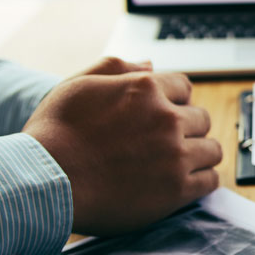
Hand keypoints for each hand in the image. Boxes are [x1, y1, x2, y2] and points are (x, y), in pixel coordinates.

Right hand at [23, 57, 222, 235]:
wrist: (42, 183)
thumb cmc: (53, 134)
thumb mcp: (78, 85)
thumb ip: (116, 68)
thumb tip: (150, 64)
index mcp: (145, 88)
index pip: (184, 88)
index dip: (175, 102)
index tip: (164, 116)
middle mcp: (166, 118)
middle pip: (202, 118)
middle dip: (187, 128)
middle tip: (166, 143)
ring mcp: (174, 155)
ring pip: (211, 149)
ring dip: (198, 154)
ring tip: (178, 163)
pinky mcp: (175, 190)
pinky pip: (210, 180)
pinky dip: (201, 181)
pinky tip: (184, 183)